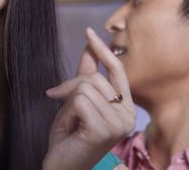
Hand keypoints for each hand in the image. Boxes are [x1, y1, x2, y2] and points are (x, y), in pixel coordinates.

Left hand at [43, 28, 134, 169]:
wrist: (62, 166)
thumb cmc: (70, 137)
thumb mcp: (76, 102)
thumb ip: (85, 76)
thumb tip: (89, 47)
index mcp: (125, 108)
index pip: (117, 71)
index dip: (102, 51)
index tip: (89, 32)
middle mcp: (128, 115)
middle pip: (95, 78)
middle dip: (71, 85)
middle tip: (60, 101)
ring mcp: (119, 123)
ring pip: (85, 87)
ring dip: (68, 101)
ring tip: (71, 121)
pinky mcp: (105, 129)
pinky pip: (79, 100)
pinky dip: (68, 110)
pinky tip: (71, 127)